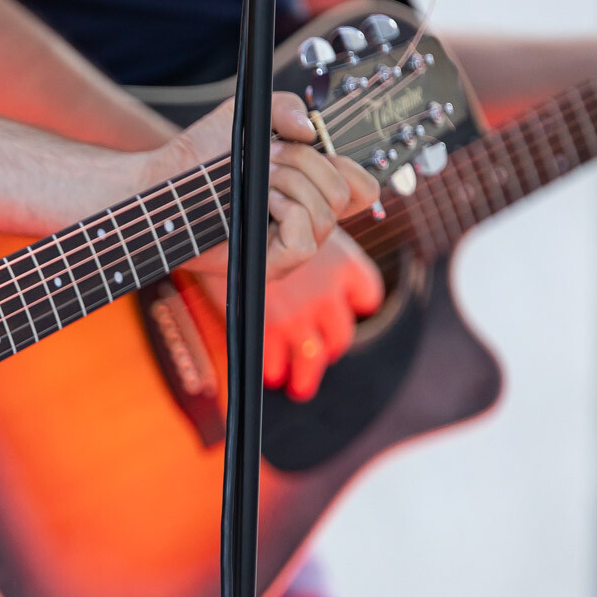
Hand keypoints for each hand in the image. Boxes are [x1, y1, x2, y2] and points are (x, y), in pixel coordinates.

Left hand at [154, 94, 377, 282]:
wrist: (167, 180)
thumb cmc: (205, 154)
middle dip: (306, 164)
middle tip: (268, 158)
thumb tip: (311, 130)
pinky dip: (287, 213)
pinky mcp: (271, 265)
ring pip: (325, 216)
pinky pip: (306, 243)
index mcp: (312, 191)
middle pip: (342, 194)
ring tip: (257, 180)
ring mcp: (291, 246)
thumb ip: (287, 107)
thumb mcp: (249, 115)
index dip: (349, 166)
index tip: (317, 149)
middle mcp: (307, 222)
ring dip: (290, 184)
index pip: (362, 189)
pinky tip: (260, 204)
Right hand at [195, 228, 383, 400]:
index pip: (367, 293)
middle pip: (341, 334)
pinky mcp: (267, 325)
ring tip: (300, 386)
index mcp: (343, 263)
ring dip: (307, 375)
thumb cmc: (261, 210)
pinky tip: (270, 373)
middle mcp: (326, 292)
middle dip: (331, 347)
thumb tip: (313, 247)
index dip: (359, 302)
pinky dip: (274, 369)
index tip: (351, 306)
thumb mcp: (302, 219)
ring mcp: (298, 313)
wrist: (229, 216)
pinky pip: (275, 361)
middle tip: (321, 353)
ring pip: (313, 356)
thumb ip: (312, 241)